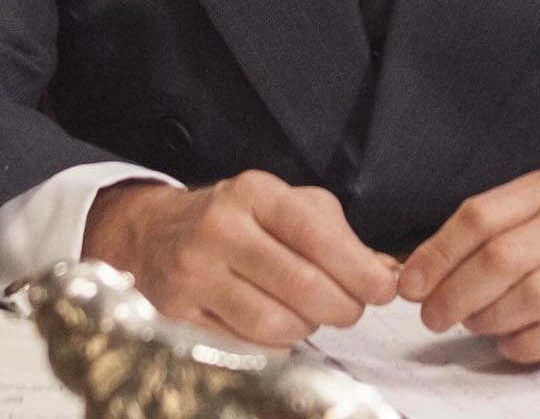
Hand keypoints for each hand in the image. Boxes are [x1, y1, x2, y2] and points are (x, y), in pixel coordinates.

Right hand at [80, 172, 399, 345]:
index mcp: (254, 194)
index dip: (358, 269)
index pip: (316, 235)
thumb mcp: (283, 206)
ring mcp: (195, 274)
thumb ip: (337, 235)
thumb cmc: (235, 220)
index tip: (384, 289)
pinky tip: (273, 324)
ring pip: (276, 324)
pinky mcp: (179, 314)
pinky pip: (247, 347)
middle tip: (352, 310)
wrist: (154, 234)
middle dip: (342, 307)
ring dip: (306, 328)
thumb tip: (385, 273)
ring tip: (307, 313)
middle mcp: (220, 229)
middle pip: (302, 287)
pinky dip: (273, 344)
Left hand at [395, 171, 539, 362]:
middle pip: (503, 258)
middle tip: (434, 316)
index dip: (438, 254)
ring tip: (474, 325)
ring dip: (490, 318)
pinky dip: (527, 343)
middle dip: (457, 294)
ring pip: (534, 295)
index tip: (411, 285)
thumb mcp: (530, 219)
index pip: (480, 216)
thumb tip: (416, 275)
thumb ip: (478, 239)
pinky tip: (510, 344)